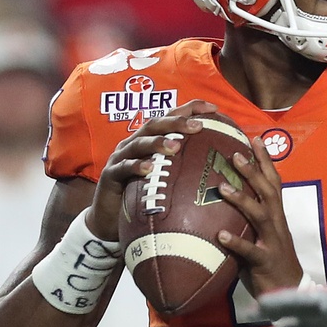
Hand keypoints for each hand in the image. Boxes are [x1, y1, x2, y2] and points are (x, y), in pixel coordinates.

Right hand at [83, 100, 222, 239]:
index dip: (190, 110)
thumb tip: (218, 168)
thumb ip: (182, 169)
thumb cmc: (140, 195)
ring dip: (158, 143)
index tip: (213, 109)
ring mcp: (120, 158)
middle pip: (154, 125)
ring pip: (139, 143)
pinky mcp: (110, 175)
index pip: (169, 118)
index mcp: (148, 141)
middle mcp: (133, 144)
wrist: (108, 217)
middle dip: (176, 122)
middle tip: (197, 126)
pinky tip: (149, 168)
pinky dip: (136, 166)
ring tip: (176, 146)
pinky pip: (123, 168)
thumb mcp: (163, 179)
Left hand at [215, 131, 304, 297]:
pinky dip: (235, 241)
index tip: (254, 139)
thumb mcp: (263, 234)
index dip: (265, 160)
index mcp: (277, 216)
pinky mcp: (265, 261)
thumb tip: (227, 195)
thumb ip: (250, 216)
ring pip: (259, 215)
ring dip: (242, 200)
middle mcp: (277, 224)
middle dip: (253, 172)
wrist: (290, 292)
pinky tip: (219, 235)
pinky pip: (249, 250)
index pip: (273, 182)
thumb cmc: (271, 261)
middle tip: (234, 154)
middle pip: (267, 192)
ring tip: (222, 188)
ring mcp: (272, 242)